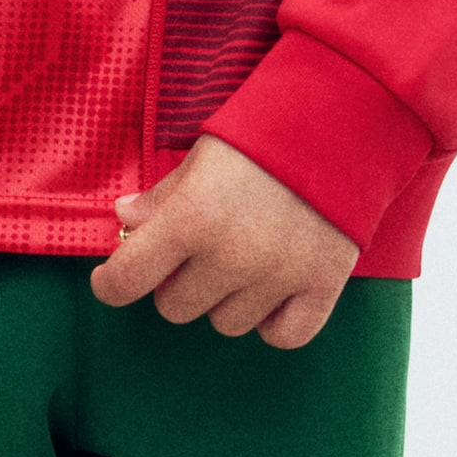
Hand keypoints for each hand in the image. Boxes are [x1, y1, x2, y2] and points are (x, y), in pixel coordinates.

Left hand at [89, 138, 358, 347]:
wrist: (346, 120)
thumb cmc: (264, 133)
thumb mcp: (201, 156)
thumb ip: (161, 197)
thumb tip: (125, 220)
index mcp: (191, 217)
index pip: (125, 281)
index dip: (111, 284)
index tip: (112, 279)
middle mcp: (232, 255)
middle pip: (175, 308)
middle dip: (176, 283)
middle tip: (197, 252)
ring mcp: (278, 276)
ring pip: (225, 323)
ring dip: (225, 299)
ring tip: (244, 258)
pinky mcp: (322, 285)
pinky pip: (282, 336)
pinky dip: (273, 321)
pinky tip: (272, 290)